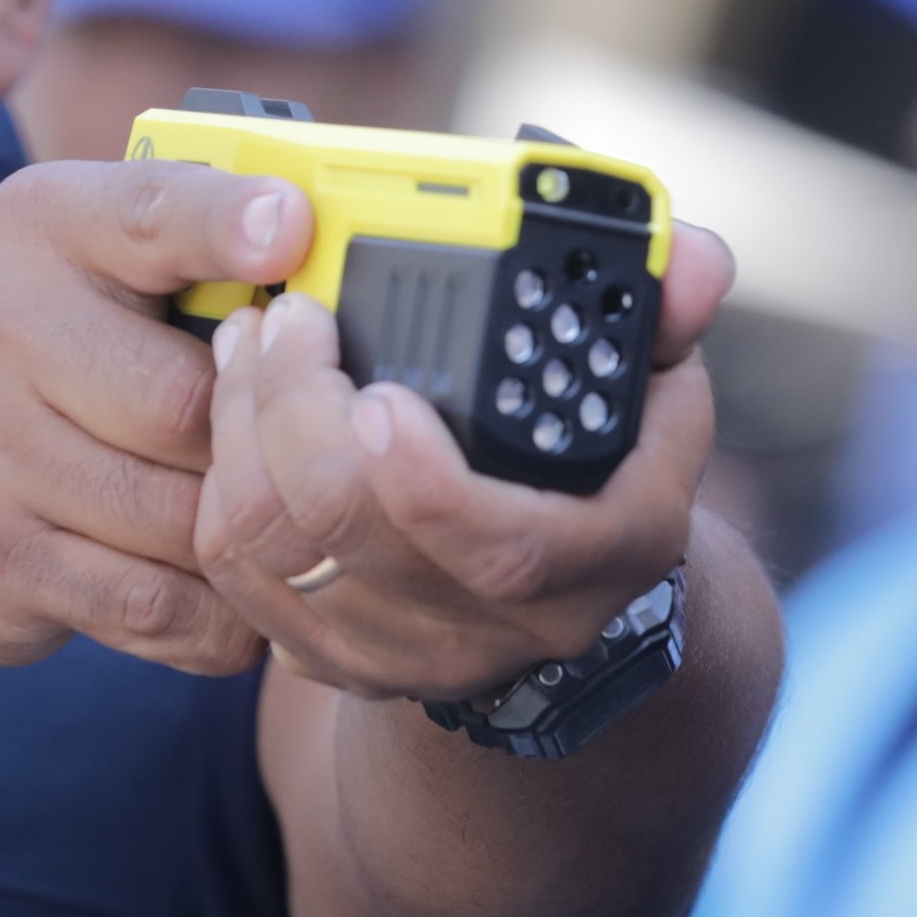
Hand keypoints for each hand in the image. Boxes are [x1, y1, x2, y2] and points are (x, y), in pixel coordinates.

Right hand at [0, 156, 313, 673]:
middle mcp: (1, 332)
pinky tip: (224, 594)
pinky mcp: (2, 569)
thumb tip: (330, 253)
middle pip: (193, 405)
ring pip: (188, 519)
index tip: (290, 230)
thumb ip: (193, 237)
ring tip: (252, 523)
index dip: (227, 224)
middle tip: (286, 446)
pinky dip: (216, 614)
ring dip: (237, 534)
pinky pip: (160, 607)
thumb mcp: (78, 256)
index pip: (150, 211)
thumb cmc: (18, 353)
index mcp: (44, 230)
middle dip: (254, 438)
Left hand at [197, 219, 737, 698]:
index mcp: (609, 553)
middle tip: (289, 319)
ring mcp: (410, 653)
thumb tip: (695, 259)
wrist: (560, 595)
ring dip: (244, 435)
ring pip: (281, 558)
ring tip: (254, 340)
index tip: (376, 393)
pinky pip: (240, 582)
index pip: (510, 549)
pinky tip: (234, 411)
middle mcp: (506, 625)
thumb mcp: (658, 388)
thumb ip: (667, 315)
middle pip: (360, 541)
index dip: (428, 482)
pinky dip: (220, 486)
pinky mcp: (333, 656)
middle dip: (298, 416)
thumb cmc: (605, 466)